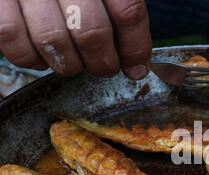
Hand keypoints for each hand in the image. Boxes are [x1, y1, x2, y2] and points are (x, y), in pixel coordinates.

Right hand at [0, 0, 151, 79]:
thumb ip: (120, 15)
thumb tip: (135, 65)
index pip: (128, 12)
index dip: (135, 48)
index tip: (136, 68)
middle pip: (92, 32)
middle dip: (102, 63)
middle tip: (103, 67)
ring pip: (53, 40)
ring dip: (68, 64)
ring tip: (72, 62)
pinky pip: (13, 38)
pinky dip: (31, 57)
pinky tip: (41, 54)